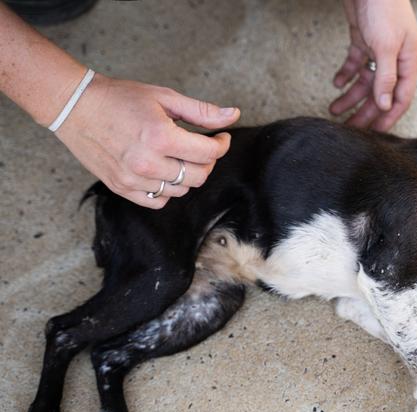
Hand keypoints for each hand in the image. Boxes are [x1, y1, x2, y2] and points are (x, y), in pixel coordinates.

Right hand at [55, 74, 239, 208]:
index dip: (221, 145)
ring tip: (179, 156)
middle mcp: (148, 163)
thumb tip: (233, 115)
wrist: (75, 107)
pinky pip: (159, 200)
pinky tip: (164, 170)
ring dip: (188, 175)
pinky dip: (167, 189)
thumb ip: (201, 111)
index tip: (220, 137)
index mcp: (161, 137)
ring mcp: (133, 179)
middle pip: (198, 176)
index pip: (208, 154)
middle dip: (207, 161)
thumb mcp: (164, 97)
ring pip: (181, 190)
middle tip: (201, 147)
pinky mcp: (122, 188)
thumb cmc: (120, 98)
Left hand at [330, 0, 416, 131]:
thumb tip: (384, 105)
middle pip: (379, 93)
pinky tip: (336, 84)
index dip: (388, 117)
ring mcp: (379, 51)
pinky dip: (345, 75)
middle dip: (364, 112)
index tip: (374, 134)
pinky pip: (355, 65)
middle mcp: (395, 60)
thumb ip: (386, 77)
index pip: (401, 98)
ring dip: (350, 97)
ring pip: (365, 82)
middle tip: (349, 129)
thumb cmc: (385, 8)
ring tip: (334, 110)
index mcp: (408, 62)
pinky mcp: (363, 42)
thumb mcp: (387, 46)